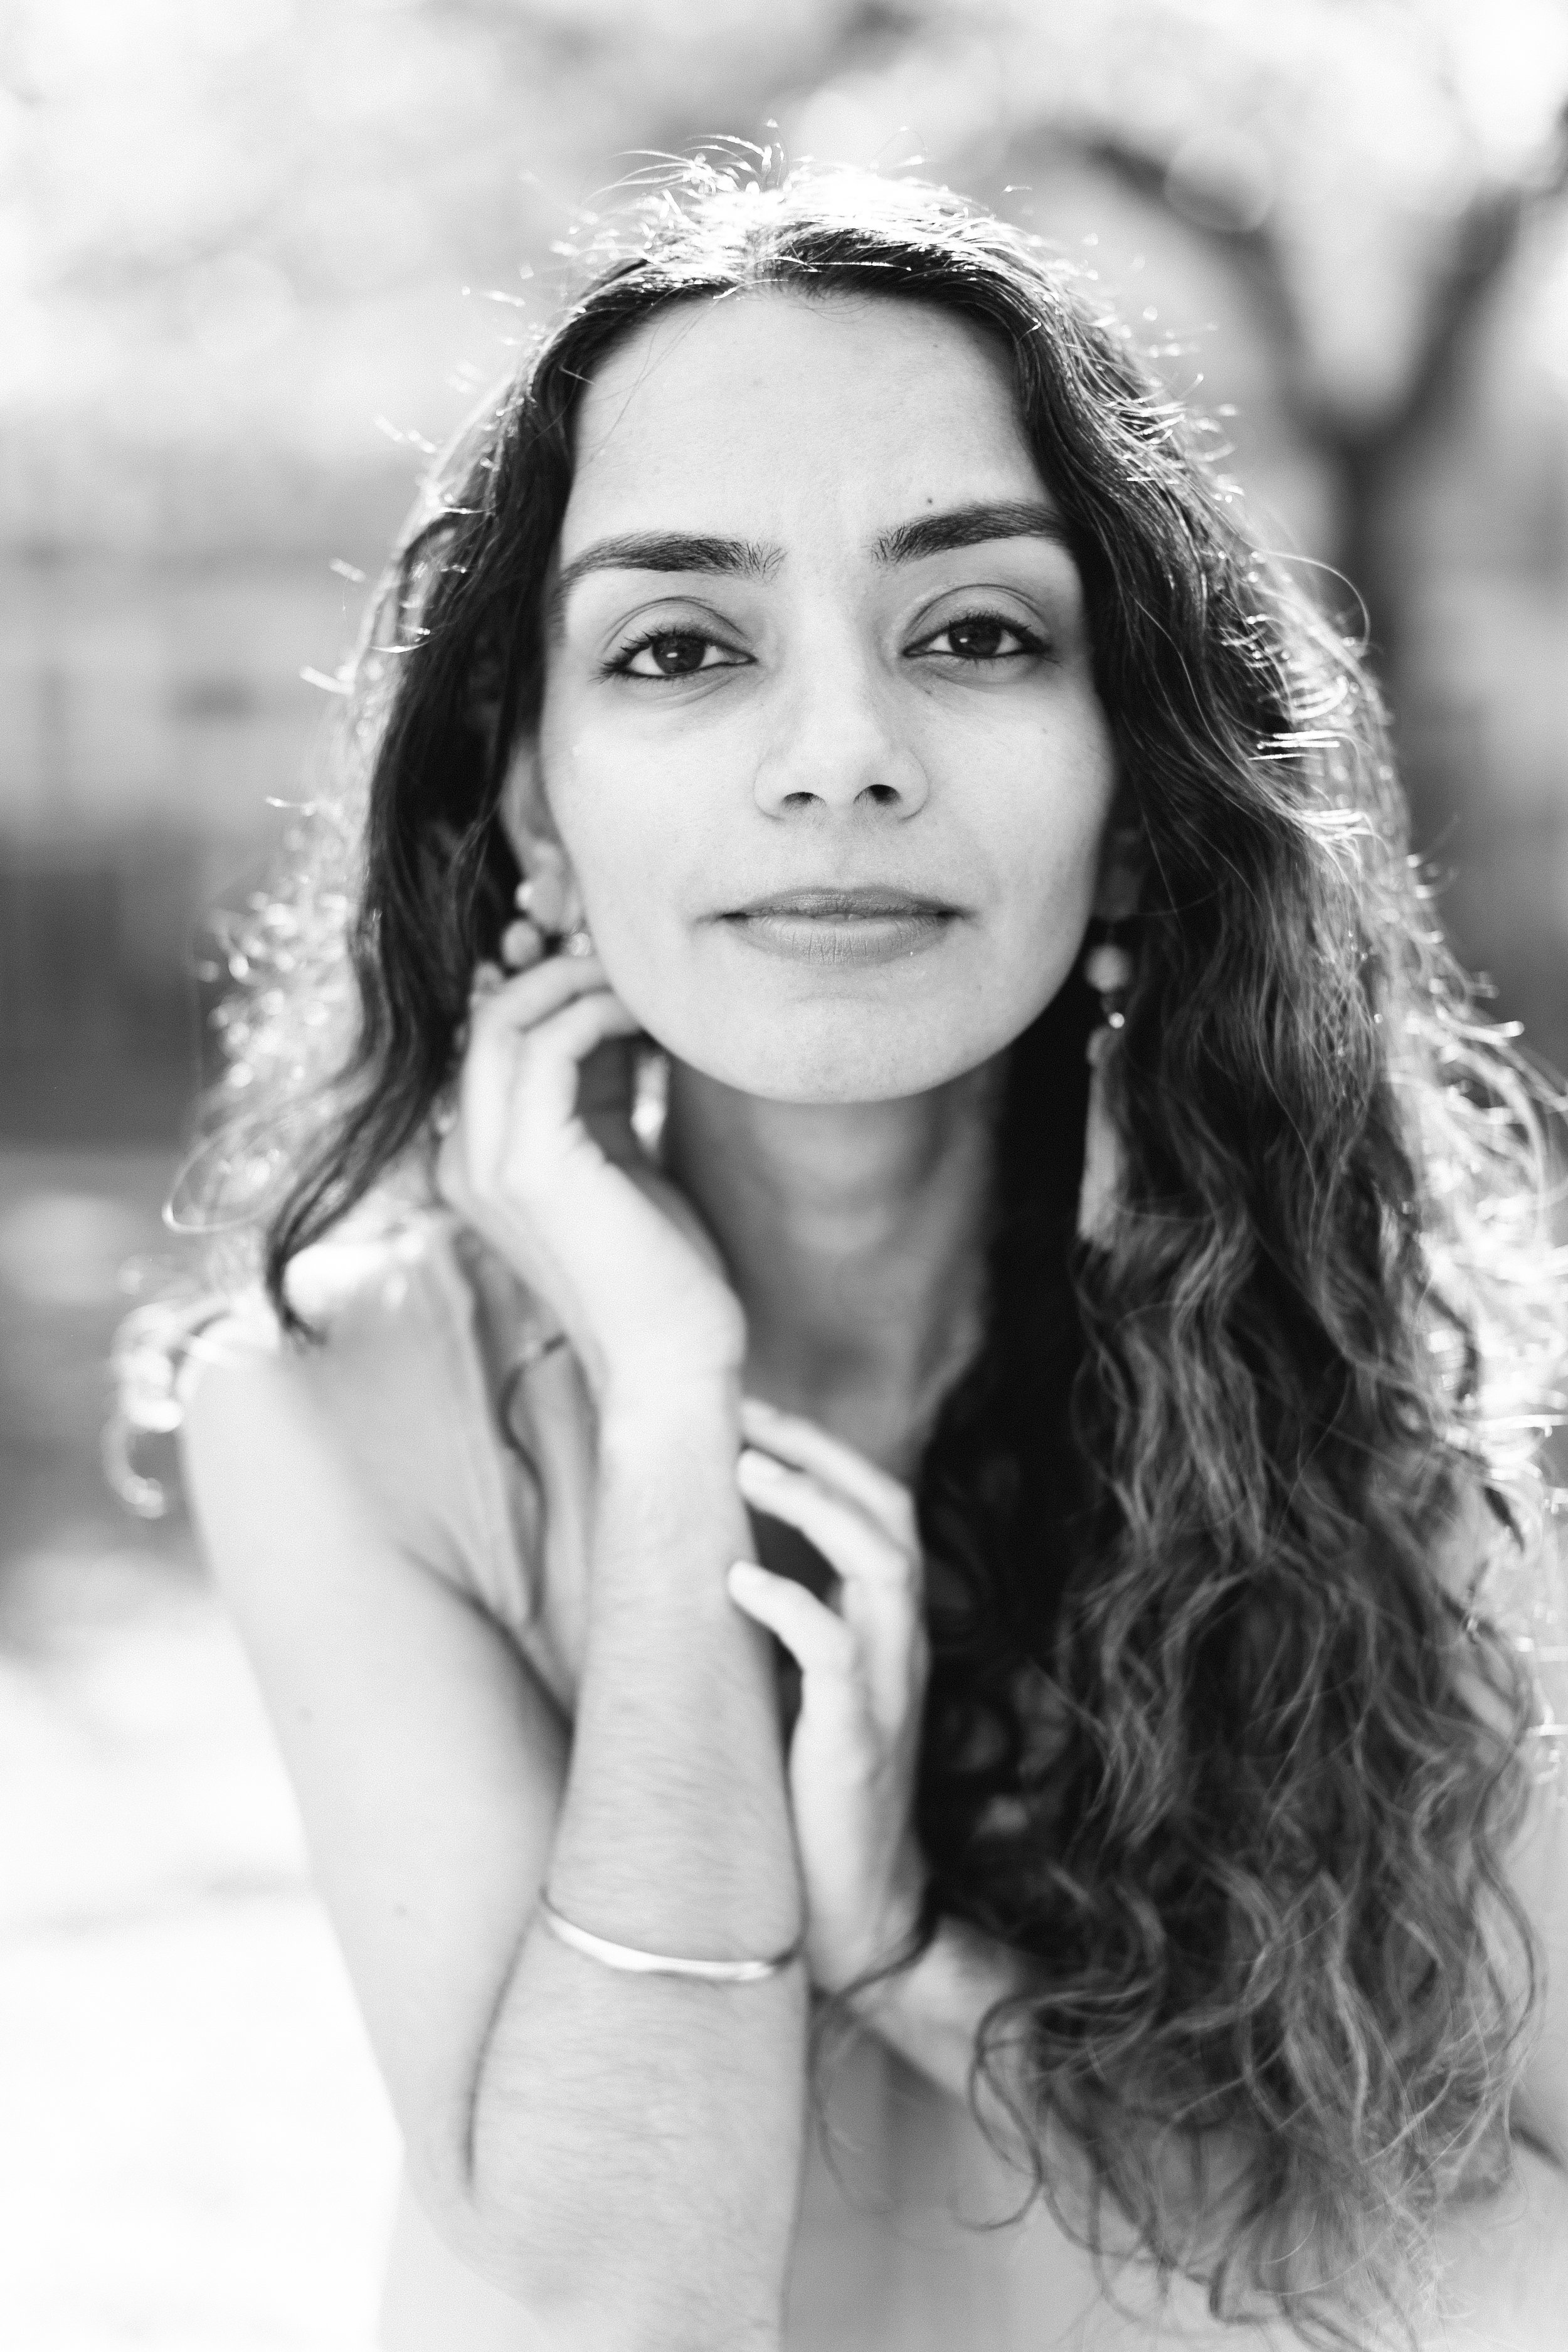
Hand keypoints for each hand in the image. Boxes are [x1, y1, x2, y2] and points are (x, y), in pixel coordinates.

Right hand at [436, 934, 744, 1404]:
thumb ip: (601, 1090)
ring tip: (649, 986)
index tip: (624, 973)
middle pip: (489, 1014)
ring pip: (507, 1018)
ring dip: (583, 983)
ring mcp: (486, 1162)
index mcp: (481, 1157)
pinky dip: (601, 1012)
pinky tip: (653, 1019)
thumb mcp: (622, 1158)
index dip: (554, 988)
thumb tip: (616, 1008)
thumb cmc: (662, 1270)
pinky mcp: (529, 1166)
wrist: (670, 1363)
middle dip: (561, 970)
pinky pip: (549, 1045)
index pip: (497, 1038)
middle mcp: (465, 1157)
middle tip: (636, 963)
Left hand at [727, 1399, 928, 1995]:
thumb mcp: (794, 1698)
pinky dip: (790, 1605)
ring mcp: (886, 1692)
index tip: (752, 1416)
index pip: (876, 1512)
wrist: (847, 1922)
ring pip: (883, 1564)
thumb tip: (706, 1562)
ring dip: (815, 1506)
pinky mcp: (859, 1741)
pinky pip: (837, 1654)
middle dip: (823, 1455)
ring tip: (746, 1470)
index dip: (822, 1455)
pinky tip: (737, 1581)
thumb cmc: (804, 1807)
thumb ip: (778, 1634)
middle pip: (890, 1515)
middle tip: (747, 1419)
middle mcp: (897, 1649)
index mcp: (882, 1633)